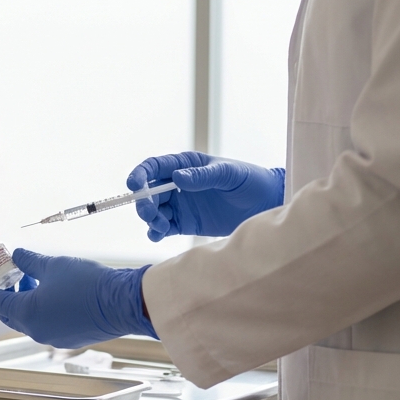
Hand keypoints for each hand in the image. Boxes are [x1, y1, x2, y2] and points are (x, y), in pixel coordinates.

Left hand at [0, 249, 155, 347]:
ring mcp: (53, 337)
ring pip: (28, 319)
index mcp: (27, 314)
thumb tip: (16, 256)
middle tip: (7, 274)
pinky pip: (46, 324)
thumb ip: (29, 261)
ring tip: (32, 279)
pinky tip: (51, 292)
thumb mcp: (53, 265)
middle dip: (5, 292)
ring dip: (24, 299)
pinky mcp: (69, 339)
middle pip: (9, 313)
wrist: (124, 303)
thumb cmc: (89, 283)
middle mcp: (37, 331)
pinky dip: (40, 308)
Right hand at [126, 152, 284, 240]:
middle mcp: (178, 184)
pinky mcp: (185, 223)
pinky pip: (163, 228)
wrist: (266, 205)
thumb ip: (203, 176)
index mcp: (186, 165)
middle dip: (144, 202)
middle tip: (149, 214)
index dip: (140, 174)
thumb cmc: (250, 181)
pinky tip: (158, 235)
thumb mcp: (229, 174)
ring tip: (161, 226)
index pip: (155, 167)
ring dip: (150, 218)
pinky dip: (156, 232)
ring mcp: (181, 204)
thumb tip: (178, 177)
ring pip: (154, 211)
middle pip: (149, 192)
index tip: (133, 185)